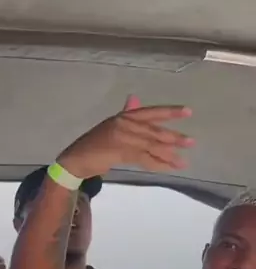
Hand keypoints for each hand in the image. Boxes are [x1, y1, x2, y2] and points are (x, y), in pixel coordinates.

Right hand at [57, 95, 193, 179]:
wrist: (76, 159)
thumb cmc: (94, 144)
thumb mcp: (111, 127)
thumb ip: (127, 115)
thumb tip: (135, 100)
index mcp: (124, 117)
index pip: (151, 112)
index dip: (170, 112)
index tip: (188, 112)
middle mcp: (125, 124)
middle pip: (154, 131)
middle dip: (173, 138)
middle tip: (191, 143)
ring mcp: (123, 137)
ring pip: (151, 145)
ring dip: (169, 155)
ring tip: (183, 161)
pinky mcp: (121, 152)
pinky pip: (144, 158)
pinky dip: (157, 164)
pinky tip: (168, 168)